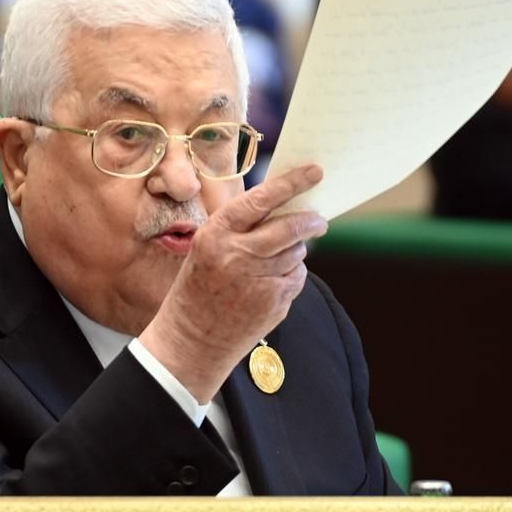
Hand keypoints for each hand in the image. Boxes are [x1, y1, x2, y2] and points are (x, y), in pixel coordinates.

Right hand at [139, 165, 326, 402]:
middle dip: (311, 220)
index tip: (314, 172)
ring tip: (276, 260)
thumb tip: (284, 207)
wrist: (192, 340)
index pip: (261, 199)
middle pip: (290, 227)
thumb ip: (241, 228)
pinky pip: (297, 276)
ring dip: (295, 250)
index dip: (291, 183)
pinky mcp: (274, 302)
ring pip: (297, 252)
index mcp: (216, 234)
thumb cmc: (199, 287)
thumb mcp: (207, 248)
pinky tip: (271, 283)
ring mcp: (258, 281)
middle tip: (319, 219)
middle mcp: (237, 255)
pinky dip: (292, 274)